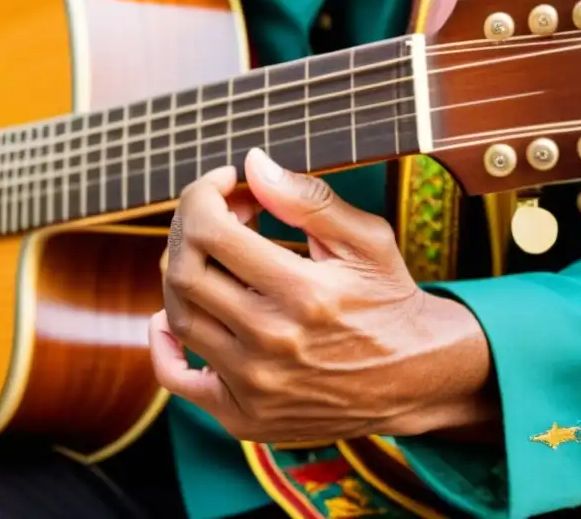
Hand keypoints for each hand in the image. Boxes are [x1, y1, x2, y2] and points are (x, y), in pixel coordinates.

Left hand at [150, 148, 492, 442]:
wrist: (416, 377)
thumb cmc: (388, 300)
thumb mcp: (366, 239)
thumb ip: (308, 199)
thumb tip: (253, 164)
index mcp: (304, 294)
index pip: (211, 231)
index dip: (204, 195)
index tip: (224, 182)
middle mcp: (272, 344)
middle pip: (184, 271)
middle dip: (188, 226)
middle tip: (216, 213)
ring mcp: (254, 386)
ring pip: (178, 314)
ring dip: (181, 270)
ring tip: (211, 253)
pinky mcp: (245, 416)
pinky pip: (177, 379)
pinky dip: (164, 342)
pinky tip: (174, 315)